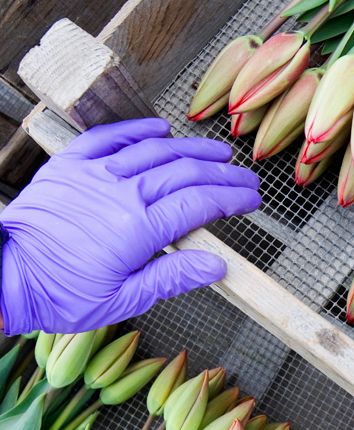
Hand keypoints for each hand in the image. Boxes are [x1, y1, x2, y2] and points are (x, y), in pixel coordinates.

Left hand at [0, 118, 259, 334]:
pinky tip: (160, 130)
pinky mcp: (71, 167)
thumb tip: (217, 265)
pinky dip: (138, 131)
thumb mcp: (123, 299)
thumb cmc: (62, 294)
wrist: (5, 276)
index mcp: (138, 229)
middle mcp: (121, 194)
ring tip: (218, 154)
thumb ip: (173, 277)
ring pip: (155, 151)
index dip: (232, 199)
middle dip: (223, 176)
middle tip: (246, 179)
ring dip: (192, 150)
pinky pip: (109, 138)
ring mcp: (95, 175)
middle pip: (186, 174)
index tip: (252, 199)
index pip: (200, 204)